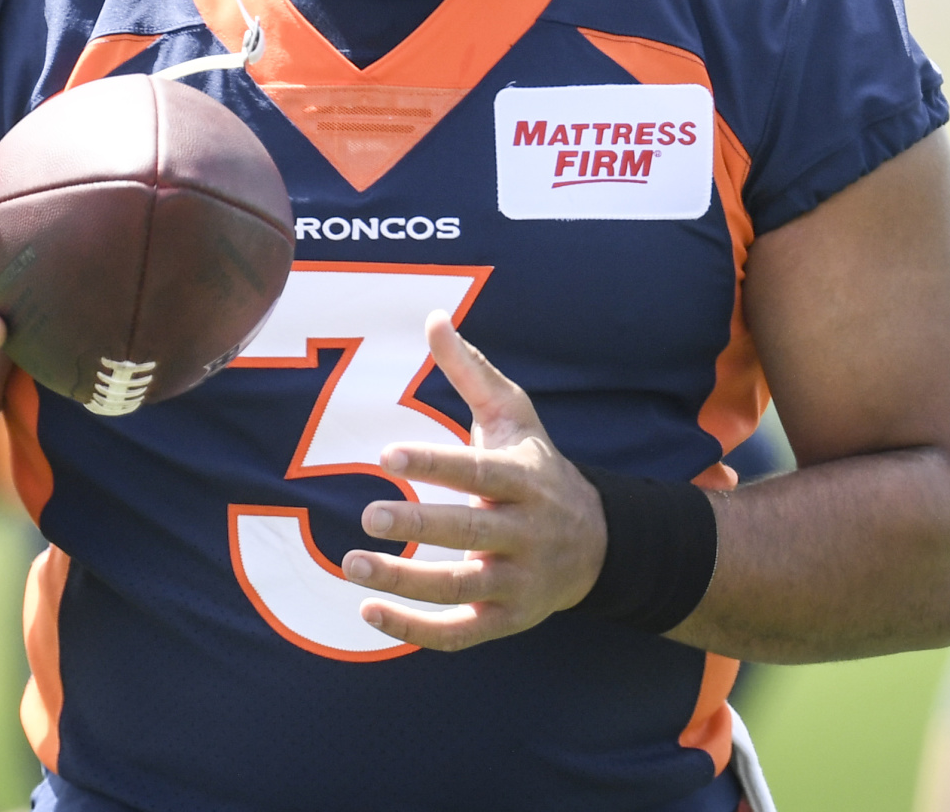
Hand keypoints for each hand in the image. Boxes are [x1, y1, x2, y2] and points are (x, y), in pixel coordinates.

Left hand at [341, 310, 607, 650]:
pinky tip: (368, 612)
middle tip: (367, 516)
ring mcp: (517, 581)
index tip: (388, 456)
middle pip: (471, 534)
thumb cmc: (538, 467)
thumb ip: (470, 371)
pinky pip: (458, 632)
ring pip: (460, 588)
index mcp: (526, 479)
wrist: (598, 542)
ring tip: (352, 564)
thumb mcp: (514, 416)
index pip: (480, 473)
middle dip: (419, 527)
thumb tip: (434, 316)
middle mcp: (527, 532)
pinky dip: (413, 629)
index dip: (436, 466)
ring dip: (405, 581)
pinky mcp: (505, 619)